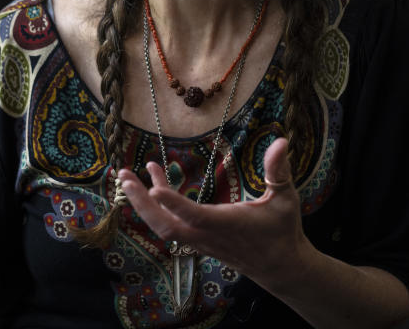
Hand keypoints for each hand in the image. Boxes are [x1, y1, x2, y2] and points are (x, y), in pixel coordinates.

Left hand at [117, 137, 310, 285]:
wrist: (280, 268)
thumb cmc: (283, 231)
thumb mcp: (286, 198)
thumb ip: (279, 170)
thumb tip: (281, 141)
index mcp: (226, 224)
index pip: (195, 215)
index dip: (173, 203)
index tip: (152, 187)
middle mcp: (207, 235)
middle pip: (165, 225)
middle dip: (141, 203)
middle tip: (123, 177)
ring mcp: (199, 241)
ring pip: (163, 227)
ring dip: (143, 204)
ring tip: (128, 177)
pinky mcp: (197, 241)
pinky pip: (170, 226)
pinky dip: (156, 208)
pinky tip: (155, 185)